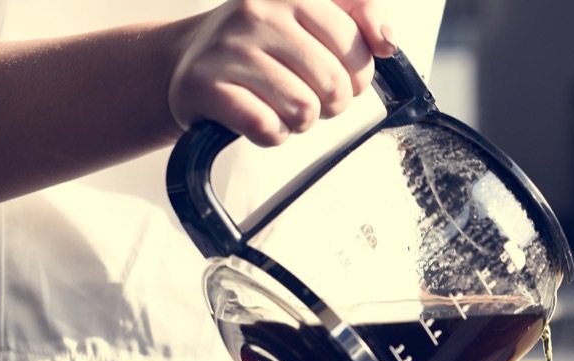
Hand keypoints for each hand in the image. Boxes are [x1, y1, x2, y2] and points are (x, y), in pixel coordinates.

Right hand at [168, 0, 396, 145]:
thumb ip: (360, 18)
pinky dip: (271, 134)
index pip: (355, 47)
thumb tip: (387, 42)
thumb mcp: (311, 18)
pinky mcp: (206, 85)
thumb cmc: (261, 44)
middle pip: (334, 84)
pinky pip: (268, 128)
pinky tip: (257, 115)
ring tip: (277, 102)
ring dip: (298, 121)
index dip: (354, 74)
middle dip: (329, 102)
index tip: (333, 72)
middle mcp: (257, 12)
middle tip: (305, 92)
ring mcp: (229, 48)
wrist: (186, 60)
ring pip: (304, 110)